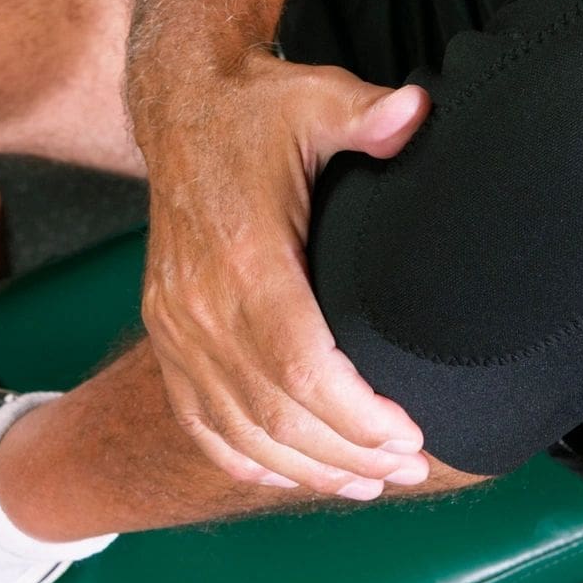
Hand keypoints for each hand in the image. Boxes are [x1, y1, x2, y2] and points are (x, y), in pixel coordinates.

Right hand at [134, 45, 433, 498]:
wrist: (182, 108)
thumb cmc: (258, 111)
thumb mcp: (316, 98)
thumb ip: (368, 114)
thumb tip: (415, 114)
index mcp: (243, 256)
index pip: (300, 366)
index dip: (355, 416)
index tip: (408, 436)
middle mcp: (199, 302)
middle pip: (275, 412)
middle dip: (347, 453)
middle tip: (408, 470)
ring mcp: (176, 325)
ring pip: (240, 429)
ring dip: (307, 468)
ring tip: (368, 484)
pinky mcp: (167, 334)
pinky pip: (200, 420)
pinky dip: (246, 458)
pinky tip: (292, 477)